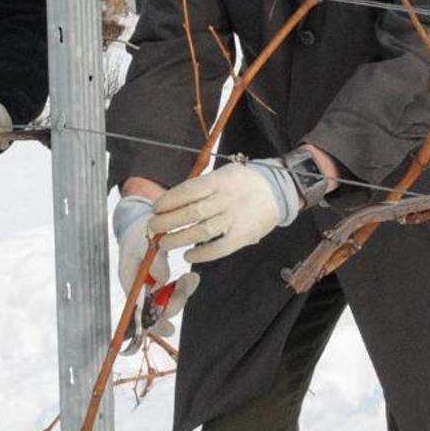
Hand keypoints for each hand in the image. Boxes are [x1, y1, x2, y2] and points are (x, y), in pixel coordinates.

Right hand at [111, 192, 199, 342]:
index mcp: (129, 281)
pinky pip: (176, 293)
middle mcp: (140, 289)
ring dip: (183, 293)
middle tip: (189, 281)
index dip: (153, 323)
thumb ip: (152, 260)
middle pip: (157, 310)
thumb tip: (162, 280)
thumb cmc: (140, 232)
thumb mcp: (144, 241)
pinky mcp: (162, 283)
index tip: (169, 328)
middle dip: (175, 301)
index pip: (138, 311)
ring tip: (192, 277)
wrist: (145, 223)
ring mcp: (151, 287)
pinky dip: (186, 287)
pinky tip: (192, 277)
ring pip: (169, 303)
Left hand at [151, 160, 303, 264]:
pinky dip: (202, 254)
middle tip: (153, 227)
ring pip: (201, 231)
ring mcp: (234, 219)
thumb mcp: (224, 174)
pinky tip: (188, 256)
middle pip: (191, 212)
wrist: (276, 191)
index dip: (169, 201)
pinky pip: (219, 248)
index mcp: (219, 181)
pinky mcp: (242, 236)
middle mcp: (225, 200)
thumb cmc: (244, 183)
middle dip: (167, 221)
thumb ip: (202, 186)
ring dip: (179, 238)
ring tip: (164, 243)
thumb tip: (173, 200)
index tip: (155, 208)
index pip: (188, 191)